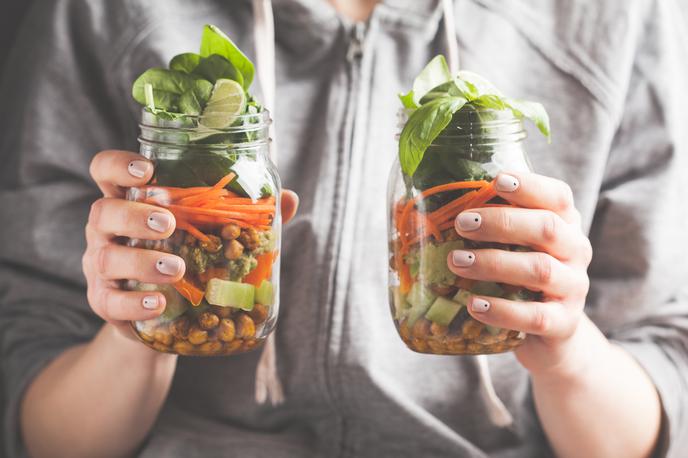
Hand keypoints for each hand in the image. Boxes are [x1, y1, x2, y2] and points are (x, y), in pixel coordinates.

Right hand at [83, 150, 298, 339]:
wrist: (164, 315)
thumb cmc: (186, 257)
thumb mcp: (207, 233)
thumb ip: (243, 215)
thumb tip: (288, 198)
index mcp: (131, 201)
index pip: (106, 170)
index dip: (119, 165)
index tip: (149, 169)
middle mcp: (108, 230)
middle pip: (102, 212)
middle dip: (135, 216)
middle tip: (169, 224)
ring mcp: (102, 267)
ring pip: (104, 257)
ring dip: (141, 261)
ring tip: (175, 269)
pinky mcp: (105, 302)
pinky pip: (109, 301)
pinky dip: (135, 302)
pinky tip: (158, 303)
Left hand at [446, 171, 592, 376]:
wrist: (551, 334)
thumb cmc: (519, 278)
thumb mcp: (510, 247)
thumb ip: (481, 226)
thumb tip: (411, 206)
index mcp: (564, 224)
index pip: (557, 197)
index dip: (530, 187)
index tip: (497, 181)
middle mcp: (575, 251)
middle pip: (547, 228)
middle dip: (502, 223)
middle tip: (462, 223)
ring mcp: (573, 288)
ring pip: (540, 270)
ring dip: (495, 263)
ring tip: (456, 262)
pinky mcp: (563, 323)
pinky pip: (535, 316)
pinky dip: (502, 310)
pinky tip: (474, 305)